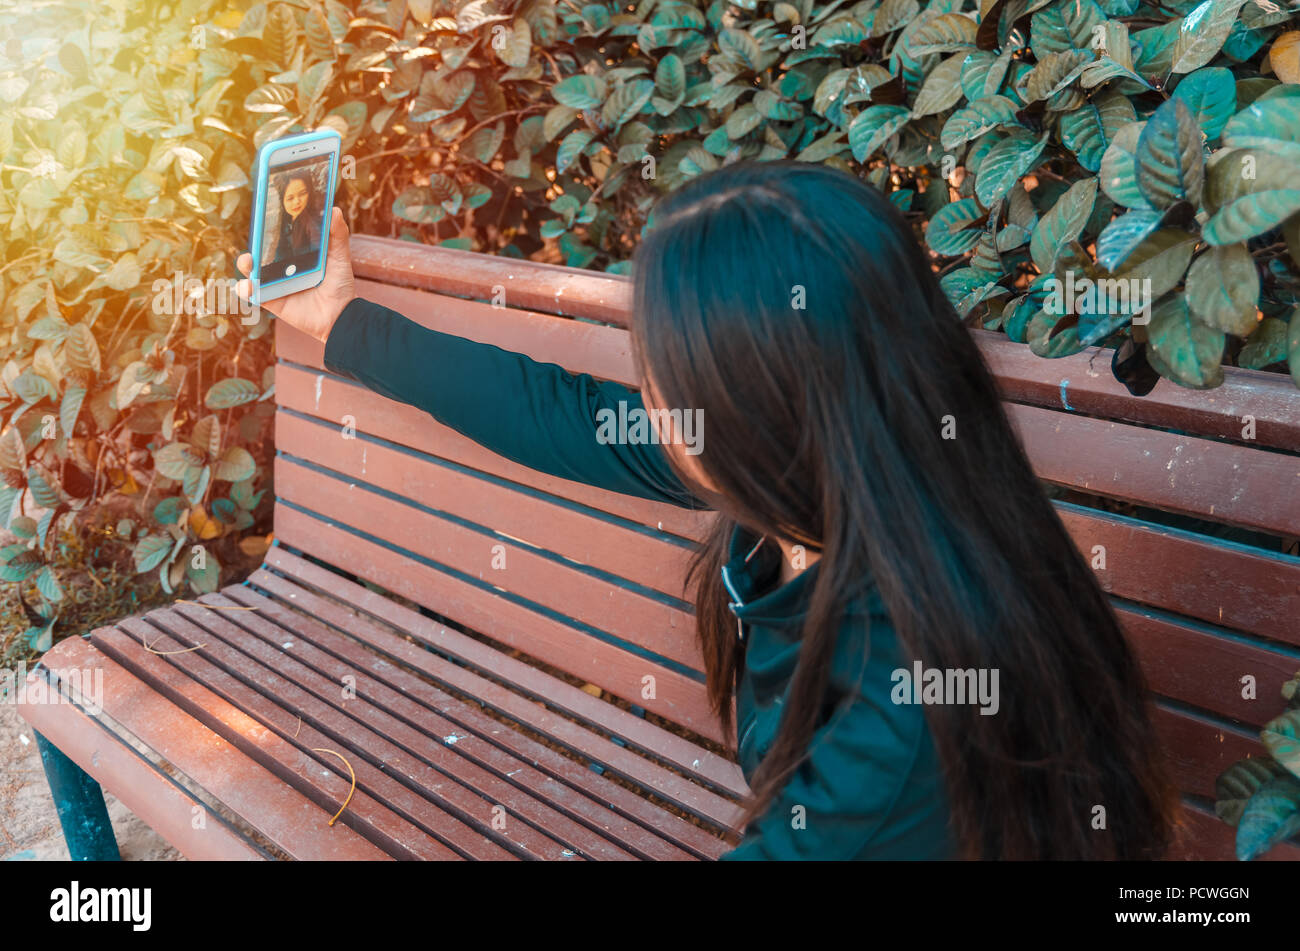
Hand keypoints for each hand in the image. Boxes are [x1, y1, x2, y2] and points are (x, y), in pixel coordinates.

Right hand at [236, 206, 355, 344]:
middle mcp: (282, 268)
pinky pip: (254, 295)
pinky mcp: (272, 301)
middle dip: (253, 244)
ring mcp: (275, 284)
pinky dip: (246, 290)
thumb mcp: (340, 257)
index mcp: (296, 255)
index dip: (267, 229)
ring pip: (252, 272)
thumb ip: (337, 235)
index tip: (261, 216)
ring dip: (246, 266)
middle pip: (261, 253)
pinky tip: (248, 286)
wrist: (342, 316)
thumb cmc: (340, 286)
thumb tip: (335, 210)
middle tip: (255, 239)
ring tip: (249, 262)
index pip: (277, 238)